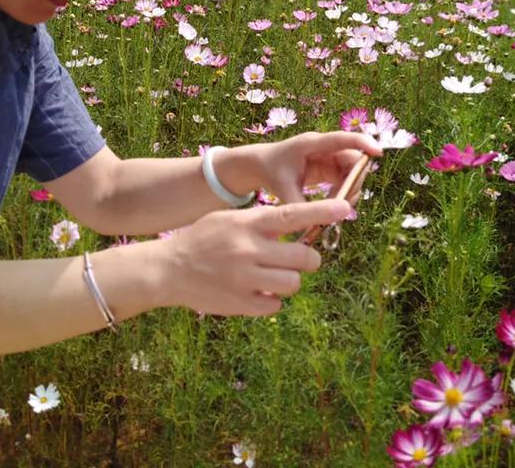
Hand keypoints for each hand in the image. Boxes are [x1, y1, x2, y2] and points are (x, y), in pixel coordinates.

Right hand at [164, 198, 350, 315]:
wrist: (168, 269)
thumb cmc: (203, 239)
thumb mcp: (229, 219)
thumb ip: (261, 222)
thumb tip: (300, 227)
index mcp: (247, 223)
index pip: (292, 215)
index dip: (322, 212)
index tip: (345, 208)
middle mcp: (249, 250)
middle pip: (304, 257)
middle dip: (308, 259)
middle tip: (299, 259)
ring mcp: (245, 279)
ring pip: (293, 284)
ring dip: (290, 281)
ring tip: (273, 277)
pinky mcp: (241, 304)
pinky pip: (276, 306)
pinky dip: (272, 301)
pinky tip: (256, 292)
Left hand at [250, 131, 381, 204]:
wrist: (260, 166)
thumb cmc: (270, 170)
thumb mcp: (282, 189)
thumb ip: (299, 205)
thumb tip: (317, 223)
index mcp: (312, 143)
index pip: (342, 139)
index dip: (362, 143)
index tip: (378, 152)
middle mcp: (324, 147)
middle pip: (353, 158)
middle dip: (355, 179)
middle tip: (346, 201)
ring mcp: (328, 157)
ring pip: (352, 171)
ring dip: (350, 188)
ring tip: (334, 206)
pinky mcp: (329, 168)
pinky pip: (345, 179)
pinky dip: (343, 192)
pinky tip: (332, 204)